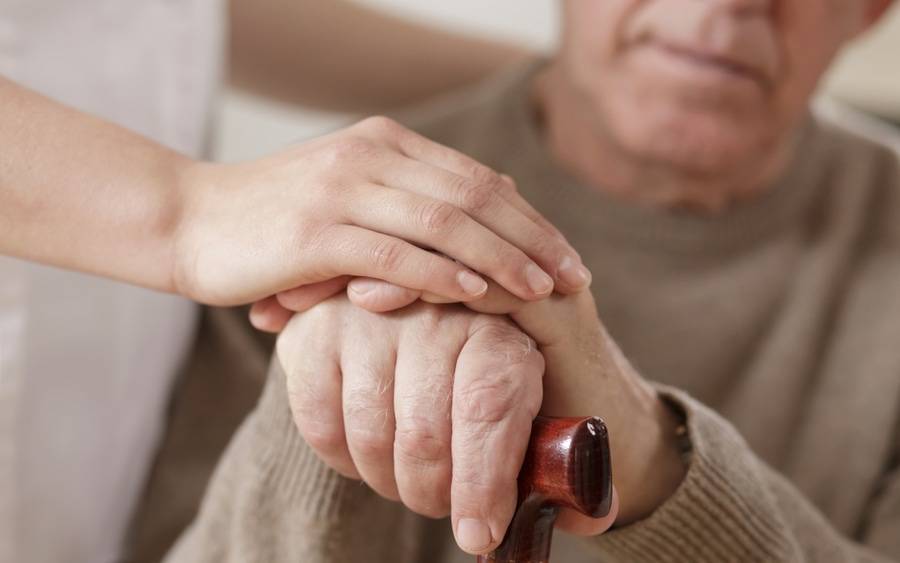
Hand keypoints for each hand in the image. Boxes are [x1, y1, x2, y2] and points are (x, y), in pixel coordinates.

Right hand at [173, 116, 589, 306]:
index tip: (568, 256)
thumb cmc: (274, 220)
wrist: (188, 221)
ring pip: (444, 222)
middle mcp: (370, 156)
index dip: (530, 218)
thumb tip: (489, 205)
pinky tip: (478, 295)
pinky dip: (441, 274)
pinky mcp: (315, 231)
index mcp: (384, 144)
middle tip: (575, 278)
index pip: (477, 179)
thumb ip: (412, 197)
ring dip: (501, 257)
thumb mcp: (348, 196)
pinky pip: (394, 253)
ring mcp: (342, 189)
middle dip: (533, 238)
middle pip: (474, 196)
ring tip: (543, 291)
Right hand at [314, 280, 687, 525]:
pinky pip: (320, 422)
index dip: (480, 482)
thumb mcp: (551, 409)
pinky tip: (371, 456)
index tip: (479, 534)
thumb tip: (596, 516)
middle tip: (447, 510)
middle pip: (424, 431)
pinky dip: (346, 460)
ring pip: (370, 432)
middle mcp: (435, 305)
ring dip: (391, 482)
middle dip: (434, 495)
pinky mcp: (317, 328)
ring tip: (413, 482)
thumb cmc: (505, 381)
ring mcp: (369, 312)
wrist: (442, 320)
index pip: (487, 407)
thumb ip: (572, 464)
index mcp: (505, 323)